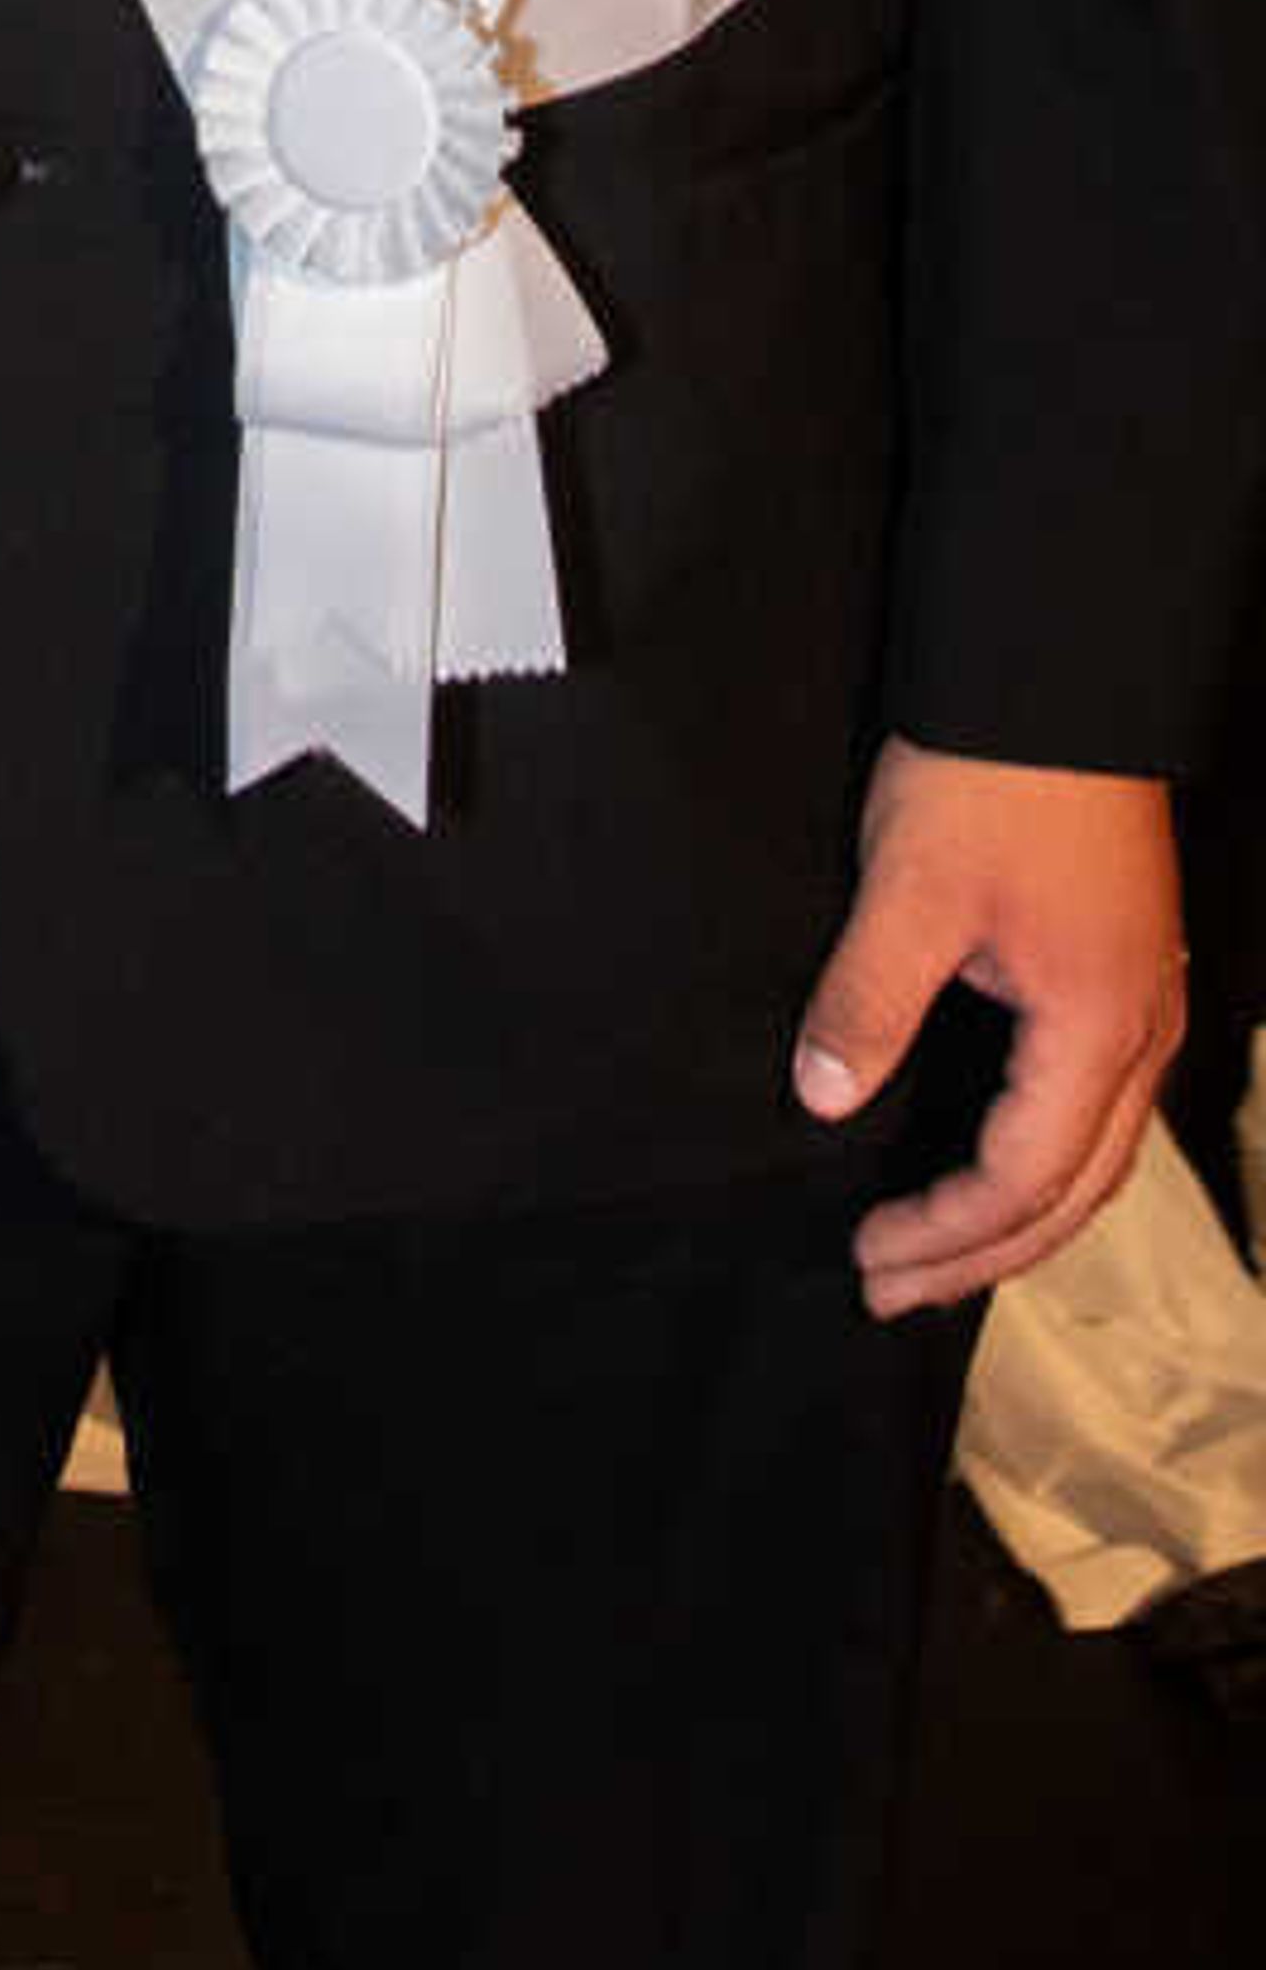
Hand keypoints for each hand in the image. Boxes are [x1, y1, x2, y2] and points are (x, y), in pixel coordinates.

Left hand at [792, 734, 1187, 1319]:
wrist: (1058, 678)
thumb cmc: (992, 776)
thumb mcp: (911, 891)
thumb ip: (868, 1002)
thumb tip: (824, 1097)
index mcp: (1095, 1029)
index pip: (1020, 1181)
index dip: (942, 1233)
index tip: (866, 1257)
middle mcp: (1141, 1036)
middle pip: (1070, 1195)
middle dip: (979, 1256)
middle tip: (890, 1291)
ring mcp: (1146, 1008)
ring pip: (1094, 1160)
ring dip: (1014, 1218)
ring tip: (932, 1254)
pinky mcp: (1127, 978)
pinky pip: (1097, 1110)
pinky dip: (1044, 1163)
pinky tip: (991, 1168)